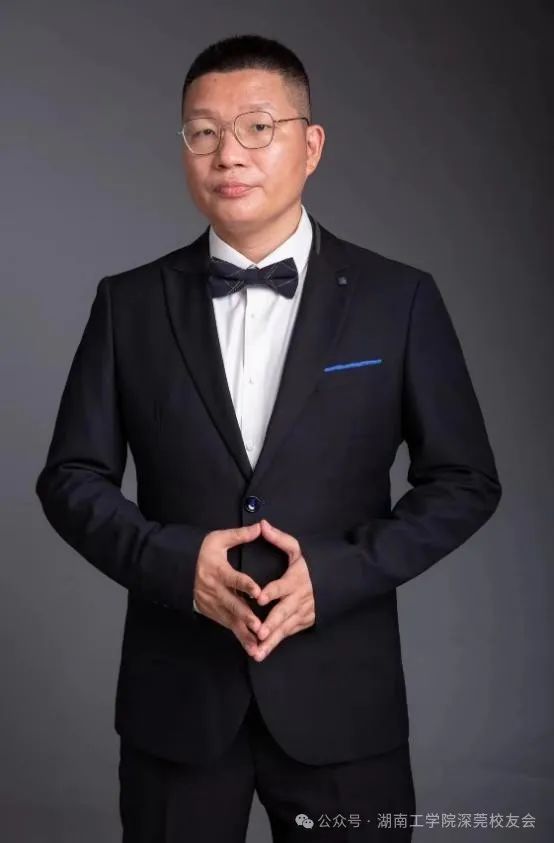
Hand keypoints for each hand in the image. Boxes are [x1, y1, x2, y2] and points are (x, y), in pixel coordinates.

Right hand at [193, 523, 263, 654]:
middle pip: (232, 605)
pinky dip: (239, 636)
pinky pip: (227, 625)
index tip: (258, 592)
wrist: (176, 568)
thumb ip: (239, 535)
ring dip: (244, 633)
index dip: (245, 585)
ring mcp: (211, 604)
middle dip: (246, 617)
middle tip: (260, 626)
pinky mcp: (211, 613)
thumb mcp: (217, 539)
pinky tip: (251, 646)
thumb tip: (260, 526)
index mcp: (217, 570)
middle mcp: (214, 590)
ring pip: (230, 620)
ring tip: (258, 644)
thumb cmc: (200, 552)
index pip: (233, 578)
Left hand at [250, 519, 315, 661]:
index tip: (260, 598)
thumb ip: (279, 539)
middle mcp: (298, 598)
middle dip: (271, 624)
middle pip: (283, 612)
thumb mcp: (297, 548)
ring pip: (285, 628)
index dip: (272, 591)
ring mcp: (302, 612)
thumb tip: (262, 525)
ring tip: (257, 652)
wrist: (337, 580)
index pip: (282, 586)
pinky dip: (276, 643)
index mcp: (295, 579)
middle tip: (259, 633)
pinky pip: (288, 633)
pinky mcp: (304, 622)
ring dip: (271, 640)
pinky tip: (262, 652)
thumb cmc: (312, 563)